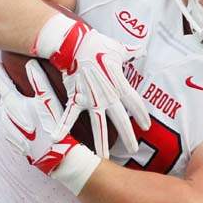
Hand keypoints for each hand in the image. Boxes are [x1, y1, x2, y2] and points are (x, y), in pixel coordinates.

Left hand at [0, 61, 101, 194]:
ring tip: (14, 102)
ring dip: (9, 107)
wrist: (59, 157)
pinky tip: (20, 123)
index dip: (0, 75)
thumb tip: (30, 64)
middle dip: (5, 90)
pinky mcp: (19, 145)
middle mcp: (10, 119)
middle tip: (8, 81)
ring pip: (6, 116)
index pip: (3, 86)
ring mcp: (12, 133)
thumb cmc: (55, 126)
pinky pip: (10, 130)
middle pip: (4, 101)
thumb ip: (39, 81)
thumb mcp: (49, 101)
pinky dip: (12, 122)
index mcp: (15, 106)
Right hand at [32, 13, 150, 158]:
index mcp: (120, 84)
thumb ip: (131, 52)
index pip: (135, 103)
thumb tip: (141, 48)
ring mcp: (91, 99)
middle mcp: (107, 95)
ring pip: (98, 125)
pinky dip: (62, 126)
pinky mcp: (76, 97)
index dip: (141, 115)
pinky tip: (57, 139)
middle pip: (121, 120)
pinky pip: (69, 115)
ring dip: (102, 142)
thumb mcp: (119, 48)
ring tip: (104, 158)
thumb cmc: (98, 44)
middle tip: (134, 150)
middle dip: (128, 136)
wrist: (76, 43)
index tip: (146, 126)